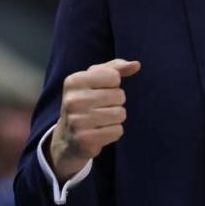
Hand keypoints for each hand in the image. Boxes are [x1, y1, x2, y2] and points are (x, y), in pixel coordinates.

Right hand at [47, 58, 140, 182]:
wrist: (67, 137)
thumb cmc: (86, 102)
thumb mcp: (94, 79)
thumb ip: (116, 68)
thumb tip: (136, 64)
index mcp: (74, 81)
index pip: (113, 76)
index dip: (112, 85)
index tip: (99, 91)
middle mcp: (73, 100)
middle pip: (119, 95)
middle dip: (116, 102)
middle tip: (100, 108)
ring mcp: (78, 121)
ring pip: (120, 114)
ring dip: (116, 118)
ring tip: (100, 120)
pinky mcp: (86, 140)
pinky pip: (117, 131)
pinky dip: (113, 132)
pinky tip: (100, 132)